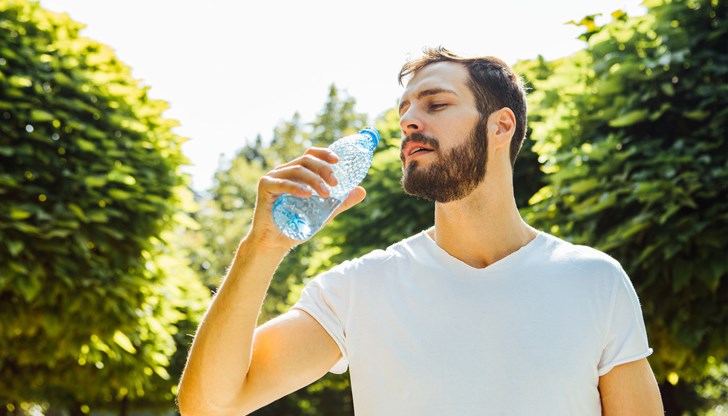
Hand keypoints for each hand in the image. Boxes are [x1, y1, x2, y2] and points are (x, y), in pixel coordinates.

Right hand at [246, 147, 366, 250]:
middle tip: (335, 183)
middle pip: (306, 160)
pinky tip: (307, 194)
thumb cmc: (297, 225)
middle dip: (323, 169)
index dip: (324, 153)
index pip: (311, 155)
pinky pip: (282, 183)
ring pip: (297, 170)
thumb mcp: (324, 212)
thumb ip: (340, 201)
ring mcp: (273, 177)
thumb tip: (362, 190)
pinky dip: (296, 187)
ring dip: (314, 180)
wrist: (275, 243)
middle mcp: (284, 171)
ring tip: (326, 194)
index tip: (338, 161)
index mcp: (297, 173)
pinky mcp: (265, 187)